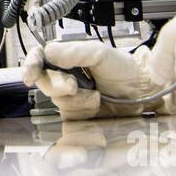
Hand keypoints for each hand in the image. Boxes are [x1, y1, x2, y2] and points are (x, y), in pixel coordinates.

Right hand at [22, 39, 175, 120]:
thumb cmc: (126, 71)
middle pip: (45, 83)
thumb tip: (49, 51)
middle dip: (58, 86)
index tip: (30, 75)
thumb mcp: (100, 53)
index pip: (40, 60)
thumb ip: (74, 52)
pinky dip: (77, 124)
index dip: (31, 66)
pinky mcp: (79, 120)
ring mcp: (72, 101)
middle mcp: (66, 79)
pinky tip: (91, 118)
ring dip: (76, 103)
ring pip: (58, 104)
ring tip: (96, 99)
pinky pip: (68, 124)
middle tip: (74, 86)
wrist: (145, 94)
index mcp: (67, 59)